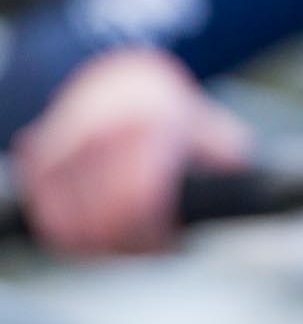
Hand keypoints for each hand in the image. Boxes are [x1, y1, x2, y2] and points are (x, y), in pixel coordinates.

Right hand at [11, 48, 250, 254]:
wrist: (116, 74)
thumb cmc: (167, 109)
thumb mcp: (207, 124)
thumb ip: (226, 156)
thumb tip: (244, 186)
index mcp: (149, 125)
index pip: (139, 205)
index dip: (153, 239)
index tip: (168, 248)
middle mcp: (101, 132)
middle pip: (104, 225)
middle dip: (128, 247)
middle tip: (148, 249)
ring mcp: (63, 143)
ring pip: (68, 228)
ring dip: (97, 246)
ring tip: (125, 240)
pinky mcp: (36, 155)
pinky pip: (46, 216)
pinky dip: (66, 232)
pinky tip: (94, 228)